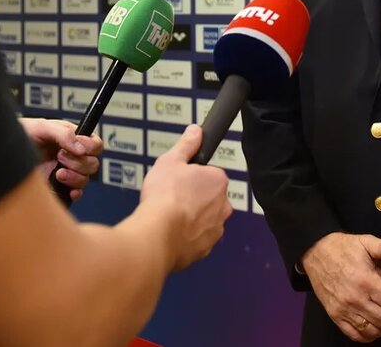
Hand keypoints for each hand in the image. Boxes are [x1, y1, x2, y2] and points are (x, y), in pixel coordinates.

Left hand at [21, 117, 101, 202]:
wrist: (2, 154)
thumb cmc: (22, 135)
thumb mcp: (42, 127)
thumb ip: (63, 134)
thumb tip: (81, 148)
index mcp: (72, 139)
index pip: (95, 145)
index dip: (91, 147)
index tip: (80, 149)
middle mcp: (71, 157)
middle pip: (93, 164)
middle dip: (78, 162)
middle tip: (59, 157)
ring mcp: (66, 173)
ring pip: (85, 180)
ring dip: (74, 177)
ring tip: (57, 173)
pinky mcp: (58, 187)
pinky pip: (76, 194)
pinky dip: (74, 193)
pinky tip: (65, 188)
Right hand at [140, 124, 232, 270]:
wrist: (157, 236)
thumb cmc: (164, 197)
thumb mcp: (170, 161)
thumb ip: (186, 145)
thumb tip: (196, 131)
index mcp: (218, 181)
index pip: (208, 175)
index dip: (190, 178)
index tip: (176, 182)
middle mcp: (223, 206)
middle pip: (208, 198)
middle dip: (193, 199)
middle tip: (171, 200)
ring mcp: (216, 229)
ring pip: (204, 220)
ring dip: (191, 219)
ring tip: (168, 219)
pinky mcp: (206, 249)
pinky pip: (197, 239)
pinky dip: (186, 238)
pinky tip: (170, 234)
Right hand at [302, 233, 380, 342]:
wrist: (315, 253)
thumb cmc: (342, 248)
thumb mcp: (363, 241)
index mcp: (365, 281)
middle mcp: (355, 299)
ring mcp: (344, 309)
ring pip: (372, 330)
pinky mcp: (335, 315)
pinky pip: (354, 334)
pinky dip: (368, 335)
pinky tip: (374, 328)